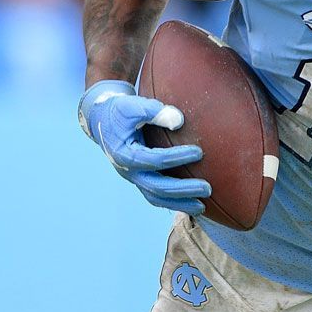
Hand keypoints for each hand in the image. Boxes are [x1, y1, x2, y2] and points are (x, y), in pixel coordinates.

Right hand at [78, 80, 210, 213]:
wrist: (103, 120)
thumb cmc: (121, 111)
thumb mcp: (133, 105)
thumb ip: (154, 110)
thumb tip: (179, 121)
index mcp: (124, 154)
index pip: (154, 160)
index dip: (177, 157)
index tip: (199, 152)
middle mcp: (127, 171)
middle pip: (156, 187)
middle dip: (183, 189)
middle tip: (208, 188)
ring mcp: (134, 177)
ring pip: (156, 198)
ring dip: (179, 203)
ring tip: (202, 207)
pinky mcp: (140, 179)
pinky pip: (157, 196)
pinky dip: (174, 202)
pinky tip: (193, 204)